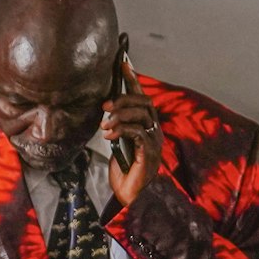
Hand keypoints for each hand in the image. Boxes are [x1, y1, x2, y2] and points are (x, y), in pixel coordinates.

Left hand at [103, 54, 162, 205]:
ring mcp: (154, 140)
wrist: (131, 194)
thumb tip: (104, 111)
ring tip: (104, 124)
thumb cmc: (124, 169)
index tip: (123, 64)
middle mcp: (154, 129)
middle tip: (105, 106)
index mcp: (146, 124)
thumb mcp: (117, 142)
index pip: (141, 97)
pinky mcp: (149, 152)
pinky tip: (109, 135)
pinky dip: (122, 130)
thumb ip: (117, 126)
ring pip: (142, 115)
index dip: (133, 80)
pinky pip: (138, 133)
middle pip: (144, 102)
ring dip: (120, 115)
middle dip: (123, 99)